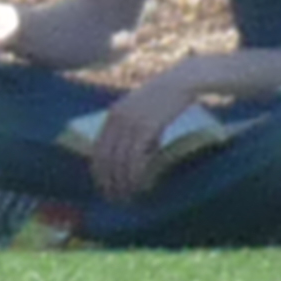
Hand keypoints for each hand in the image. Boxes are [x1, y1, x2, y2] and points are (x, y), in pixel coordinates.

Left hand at [85, 75, 203, 203]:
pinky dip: (135, 174)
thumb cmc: (166, 99)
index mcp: (113, 115)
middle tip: (114, 200)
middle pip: (105, 157)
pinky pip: (136, 156)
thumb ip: (133, 131)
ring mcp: (132, 122)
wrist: (183, 80)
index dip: (99, 172)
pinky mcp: (148, 126)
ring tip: (127, 197)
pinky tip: (138, 185)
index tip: (103, 188)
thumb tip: (134, 159)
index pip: (98, 149)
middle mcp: (118, 118)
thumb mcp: (142, 112)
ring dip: (122, 182)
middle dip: (108, 181)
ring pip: (120, 160)